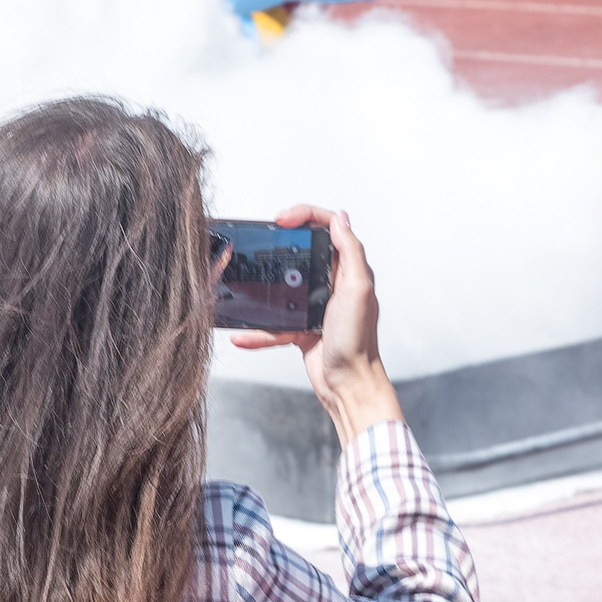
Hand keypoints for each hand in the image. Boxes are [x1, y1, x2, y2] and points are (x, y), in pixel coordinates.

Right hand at [229, 206, 403, 445]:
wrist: (348, 385)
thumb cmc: (358, 342)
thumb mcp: (357, 291)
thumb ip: (351, 252)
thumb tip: (340, 218)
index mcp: (349, 270)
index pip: (329, 228)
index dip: (305, 216)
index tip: (282, 220)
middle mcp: (333, 284)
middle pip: (302, 250)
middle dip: (280, 242)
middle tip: (262, 239)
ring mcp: (314, 305)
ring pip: (282, 286)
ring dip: (263, 288)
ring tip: (245, 281)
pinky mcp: (300, 327)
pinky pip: (273, 323)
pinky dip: (257, 331)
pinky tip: (242, 335)